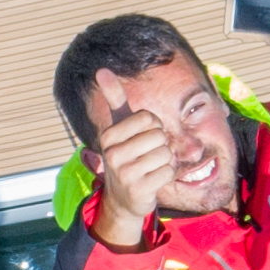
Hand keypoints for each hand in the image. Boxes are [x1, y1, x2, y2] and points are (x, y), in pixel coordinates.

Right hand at [87, 70, 170, 250]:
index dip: (153, 126)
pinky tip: (153, 180)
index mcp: (108, 136)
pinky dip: (166, 175)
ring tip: (150, 168)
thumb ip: (113, 99)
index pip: (147, 117)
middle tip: (147, 156)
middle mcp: (113, 155)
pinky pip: (168, 172)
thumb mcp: (118, 127)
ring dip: (164, 161)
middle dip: (159, 144)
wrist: (123, 199)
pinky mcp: (138, 191)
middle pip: (158, 135)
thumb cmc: (126, 156)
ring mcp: (124, 175)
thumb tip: (101, 70)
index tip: (142, 137)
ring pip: (165, 153)